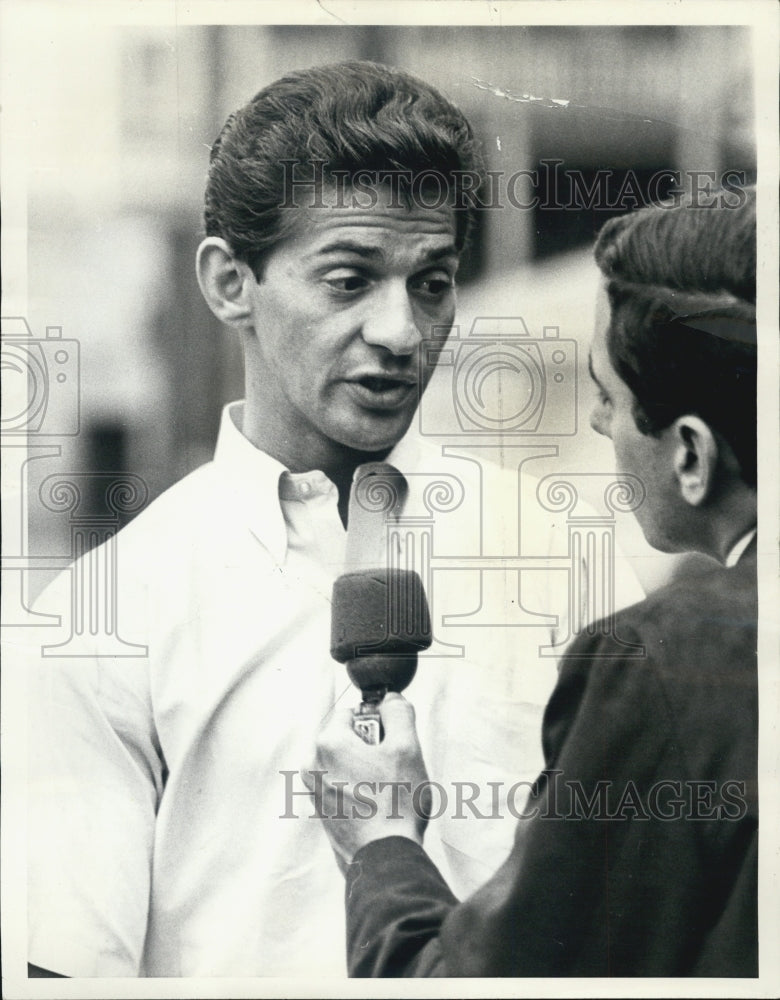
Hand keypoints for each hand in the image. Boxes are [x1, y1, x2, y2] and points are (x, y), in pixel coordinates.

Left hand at [305, 693, 431, 874]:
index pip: (353, 713)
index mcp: (329, 742)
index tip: (391, 744)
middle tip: (391, 768)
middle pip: (348, 738)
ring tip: (386, 790)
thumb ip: (399, 713)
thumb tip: (392, 700)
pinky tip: (377, 805)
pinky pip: (342, 785)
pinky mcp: (320, 811)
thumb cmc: (395, 803)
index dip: (378, 724)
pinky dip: (359, 788)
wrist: (384, 857)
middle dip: (371, 747)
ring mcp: (314, 790)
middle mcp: (313, 764)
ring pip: (346, 762)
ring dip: (366, 768)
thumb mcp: (407, 747)